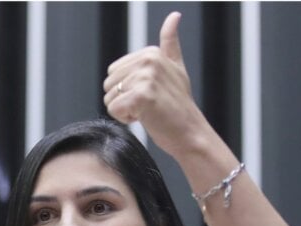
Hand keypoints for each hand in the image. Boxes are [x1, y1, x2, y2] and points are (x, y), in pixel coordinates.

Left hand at [102, 12, 213, 159]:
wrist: (191, 133)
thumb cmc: (181, 106)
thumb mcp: (177, 68)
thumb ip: (170, 42)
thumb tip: (174, 16)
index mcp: (151, 53)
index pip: (115, 72)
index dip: (129, 89)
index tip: (152, 95)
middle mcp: (148, 61)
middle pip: (109, 84)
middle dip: (125, 100)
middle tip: (150, 106)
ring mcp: (145, 78)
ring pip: (109, 98)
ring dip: (126, 111)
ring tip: (149, 112)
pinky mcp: (141, 96)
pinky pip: (114, 109)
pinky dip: (126, 119)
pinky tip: (147, 119)